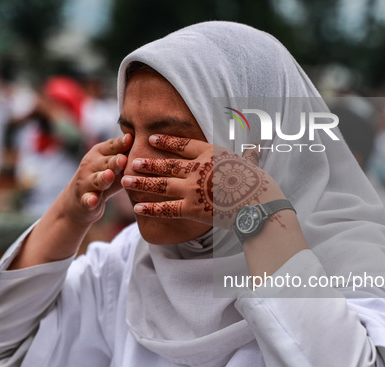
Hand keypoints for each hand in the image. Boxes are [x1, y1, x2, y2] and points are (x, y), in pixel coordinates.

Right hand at [58, 134, 131, 225]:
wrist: (78, 200)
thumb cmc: (105, 177)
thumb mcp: (115, 165)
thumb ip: (127, 154)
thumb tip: (150, 140)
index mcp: (100, 153)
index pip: (111, 146)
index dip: (120, 143)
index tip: (130, 138)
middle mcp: (91, 165)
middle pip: (105, 162)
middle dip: (114, 161)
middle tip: (123, 160)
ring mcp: (85, 182)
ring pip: (96, 179)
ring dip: (102, 178)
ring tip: (109, 175)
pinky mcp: (84, 199)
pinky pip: (87, 199)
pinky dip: (90, 200)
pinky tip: (93, 200)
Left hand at [121, 134, 283, 228]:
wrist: (258, 204)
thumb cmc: (259, 183)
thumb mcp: (252, 164)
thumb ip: (249, 156)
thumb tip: (257, 149)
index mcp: (211, 154)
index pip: (183, 145)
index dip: (165, 142)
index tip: (151, 139)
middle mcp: (197, 169)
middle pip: (166, 165)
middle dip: (147, 163)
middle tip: (130, 162)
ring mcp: (191, 189)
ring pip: (160, 184)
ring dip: (141, 182)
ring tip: (125, 181)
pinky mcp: (191, 208)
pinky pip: (166, 208)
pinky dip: (150, 208)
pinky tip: (137, 207)